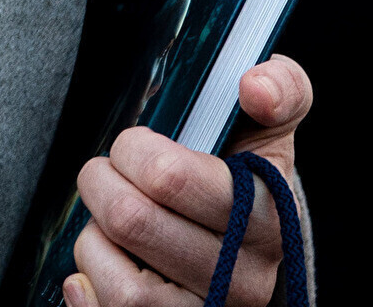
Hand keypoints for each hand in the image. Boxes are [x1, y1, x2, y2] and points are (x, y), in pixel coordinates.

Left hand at [66, 56, 310, 306]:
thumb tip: (254, 86)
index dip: (134, 150)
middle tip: (107, 173)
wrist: (253, 251)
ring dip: (96, 241)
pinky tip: (103, 263)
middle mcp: (247, 278)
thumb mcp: (273, 131)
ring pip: (124, 286)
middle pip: (132, 222)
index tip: (138, 144)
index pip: (168, 177)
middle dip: (102, 183)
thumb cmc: (250, 181)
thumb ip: (282, 89)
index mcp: (270, 215)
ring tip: (109, 221)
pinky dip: (90, 287)